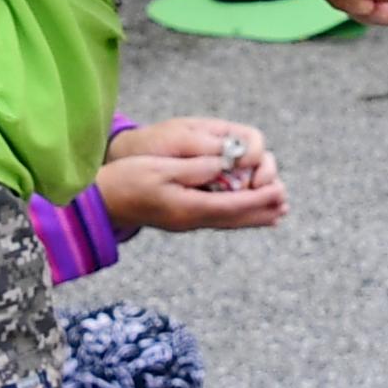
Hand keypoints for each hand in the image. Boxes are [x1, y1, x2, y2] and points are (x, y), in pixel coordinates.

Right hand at [97, 116, 286, 236]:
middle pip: (234, 217)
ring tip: (276, 212)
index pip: (232, 204)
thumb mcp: (160, 168)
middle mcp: (191, 219)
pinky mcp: (182, 217)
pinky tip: (243, 214)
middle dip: (261, 209)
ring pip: (227, 220)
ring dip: (252, 215)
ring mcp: (186, 221)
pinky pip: (217, 218)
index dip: (258, 198)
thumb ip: (193, 168)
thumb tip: (222, 166)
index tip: (279, 190)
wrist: (101, 202)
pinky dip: (236, 215)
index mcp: (188, 207)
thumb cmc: (126, 179)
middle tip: (286, 202)